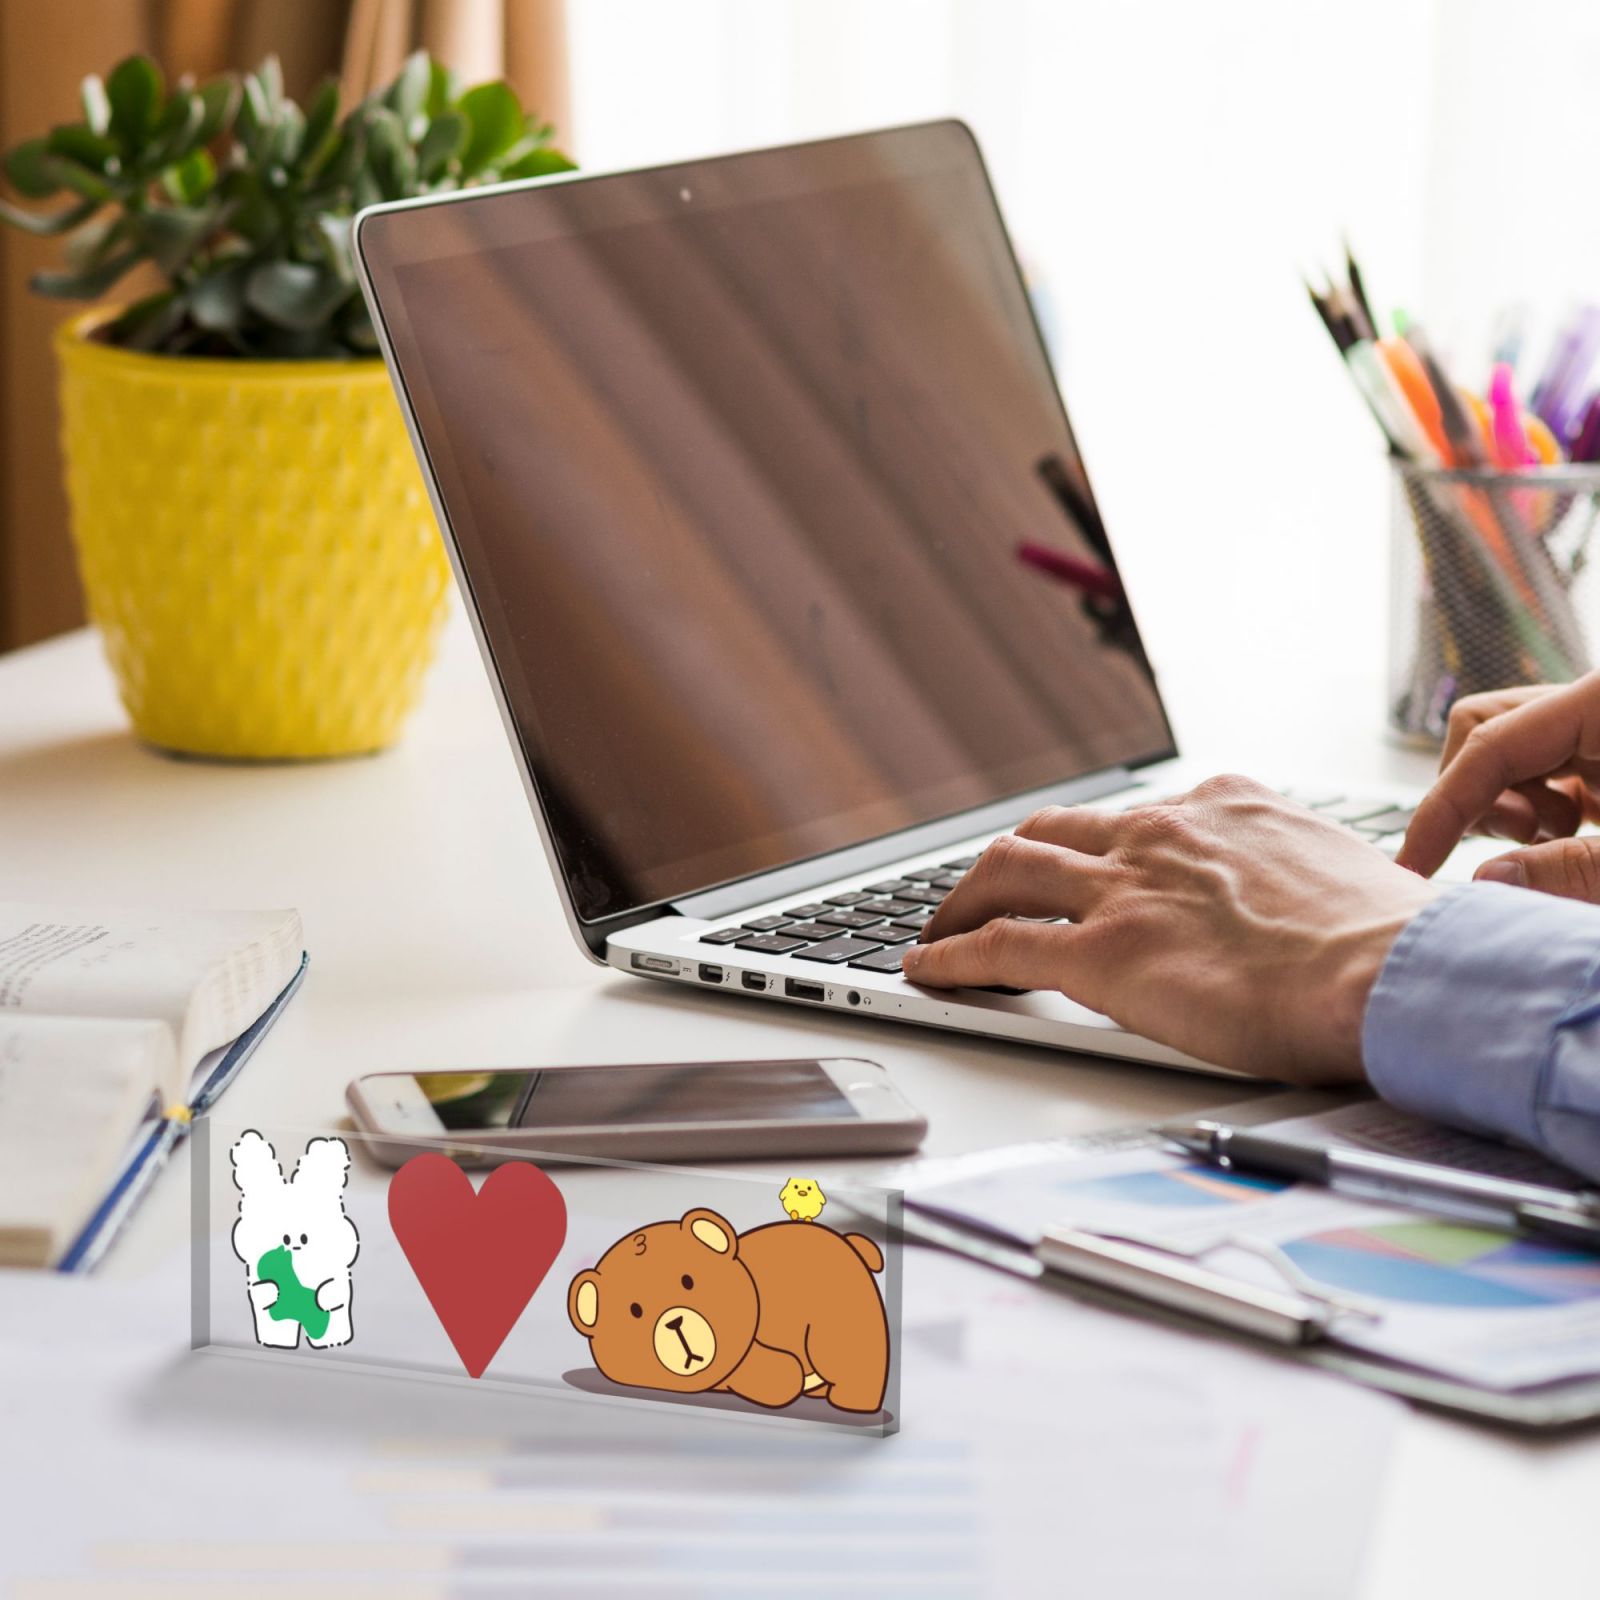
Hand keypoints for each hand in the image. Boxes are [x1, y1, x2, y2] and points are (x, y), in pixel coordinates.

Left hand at [900, 776, 1443, 1081]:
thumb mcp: (1346, 879)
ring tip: (942, 925)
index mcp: (1226, 808)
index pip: (1135, 817)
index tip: (1085, 865)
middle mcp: (1163, 834)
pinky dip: (953, 955)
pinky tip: (930, 968)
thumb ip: (1302, 880)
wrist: (1399, 974)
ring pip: (1008, 871)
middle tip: (990, 890)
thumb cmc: (1395, 944)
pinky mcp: (1103, 954)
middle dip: (1010, 859)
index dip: (1096, 846)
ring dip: (964, 898)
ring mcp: (1126, 889)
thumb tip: (1315, 912)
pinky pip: (999, 946)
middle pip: (1052, 831)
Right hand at [1397, 674, 1599, 897]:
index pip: (1490, 742)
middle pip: (1485, 732)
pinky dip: (1539, 813)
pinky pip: (1543, 770)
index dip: (1442, 806)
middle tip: (1524, 842)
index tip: (1413, 864)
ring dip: (1514, 807)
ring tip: (1565, 839)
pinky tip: (1572, 837)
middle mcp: (1591, 705)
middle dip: (1480, 796)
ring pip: (1507, 752)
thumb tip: (1487, 877)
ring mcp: (1594, 729)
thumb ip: (1575, 871)